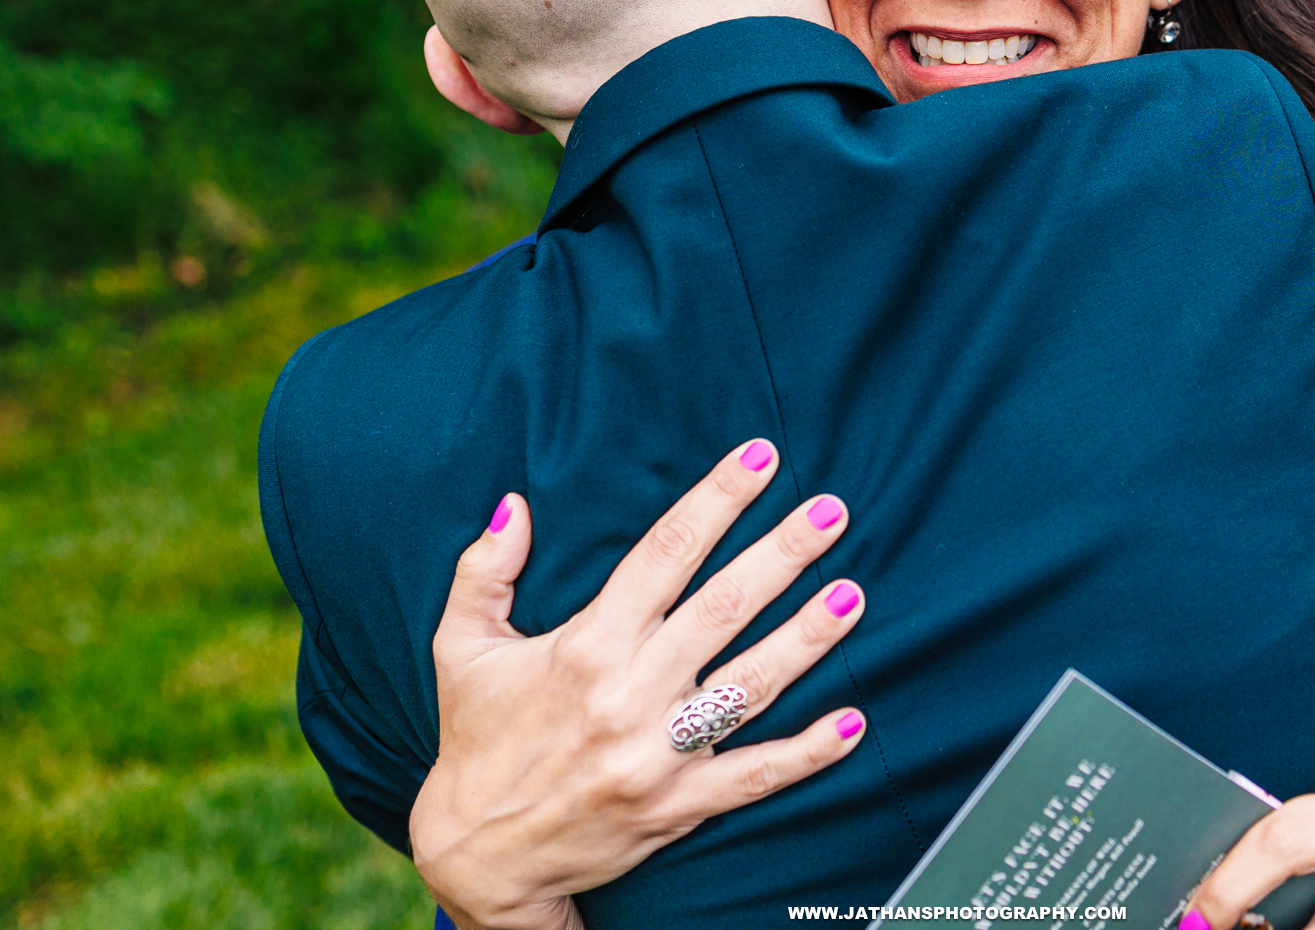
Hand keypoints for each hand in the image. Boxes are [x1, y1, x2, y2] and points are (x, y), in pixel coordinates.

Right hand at [409, 441, 867, 929]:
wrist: (479, 856)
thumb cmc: (478, 738)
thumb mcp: (460, 648)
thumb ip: (484, 571)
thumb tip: (515, 503)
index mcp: (585, 645)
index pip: (665, 554)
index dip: (717, 500)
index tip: (760, 458)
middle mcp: (627, 694)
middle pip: (723, 608)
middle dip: (782, 555)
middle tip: (832, 512)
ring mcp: (658, 754)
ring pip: (751, 685)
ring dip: (807, 638)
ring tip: (853, 594)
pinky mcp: (678, 806)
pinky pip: (756, 776)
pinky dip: (808, 753)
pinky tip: (854, 723)